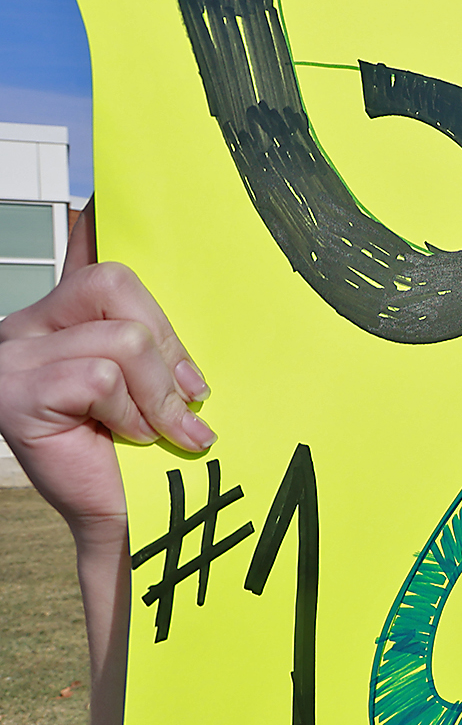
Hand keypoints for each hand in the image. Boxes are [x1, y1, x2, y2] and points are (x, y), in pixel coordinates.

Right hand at [0, 260, 209, 724]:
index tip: (100, 191)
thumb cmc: (153, 460)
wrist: (137, 533)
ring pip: (121, 336)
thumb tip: (171, 275)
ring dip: (155, 392)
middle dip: (167, 344)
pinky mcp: (14, 391)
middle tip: (181, 399)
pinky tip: (126, 443)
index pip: (82, 255)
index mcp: (59, 322)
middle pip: (117, 284)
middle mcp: (22, 330)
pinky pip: (102, 371)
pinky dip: (132, 411)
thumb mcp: (163, 387)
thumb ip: (162, 339)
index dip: (93, 222)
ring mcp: (10, 359)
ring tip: (152, 432)